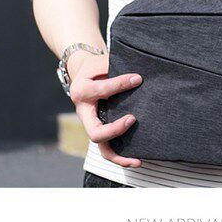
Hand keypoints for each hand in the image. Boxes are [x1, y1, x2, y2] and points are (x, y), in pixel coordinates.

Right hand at [67, 51, 142, 168]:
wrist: (82, 73)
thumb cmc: (94, 67)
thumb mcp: (100, 62)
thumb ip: (115, 69)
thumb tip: (139, 77)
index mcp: (82, 92)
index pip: (102, 90)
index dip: (120, 84)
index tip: (138, 79)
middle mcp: (84, 112)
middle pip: (95, 131)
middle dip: (114, 130)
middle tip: (133, 119)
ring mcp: (91, 124)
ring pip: (101, 147)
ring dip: (118, 156)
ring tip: (137, 159)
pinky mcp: (99, 129)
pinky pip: (107, 148)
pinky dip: (120, 156)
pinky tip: (136, 159)